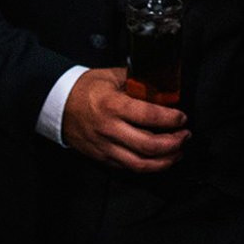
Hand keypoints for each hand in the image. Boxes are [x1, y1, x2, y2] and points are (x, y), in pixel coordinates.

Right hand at [63, 68, 188, 171]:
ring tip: (178, 152)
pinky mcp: (103, 158)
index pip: (149, 116)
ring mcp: (105, 147)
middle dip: (174, 143)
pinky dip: (149, 166)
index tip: (182, 117)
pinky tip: (160, 160)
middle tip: (185, 135)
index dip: (171, 119)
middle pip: (149, 145)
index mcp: (113, 105)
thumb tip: (163, 83)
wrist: (57, 105)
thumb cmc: (86, 88)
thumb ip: (138, 80)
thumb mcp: (112, 76)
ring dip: (165, 160)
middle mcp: (109, 129)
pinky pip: (129, 168)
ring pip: (141, 164)